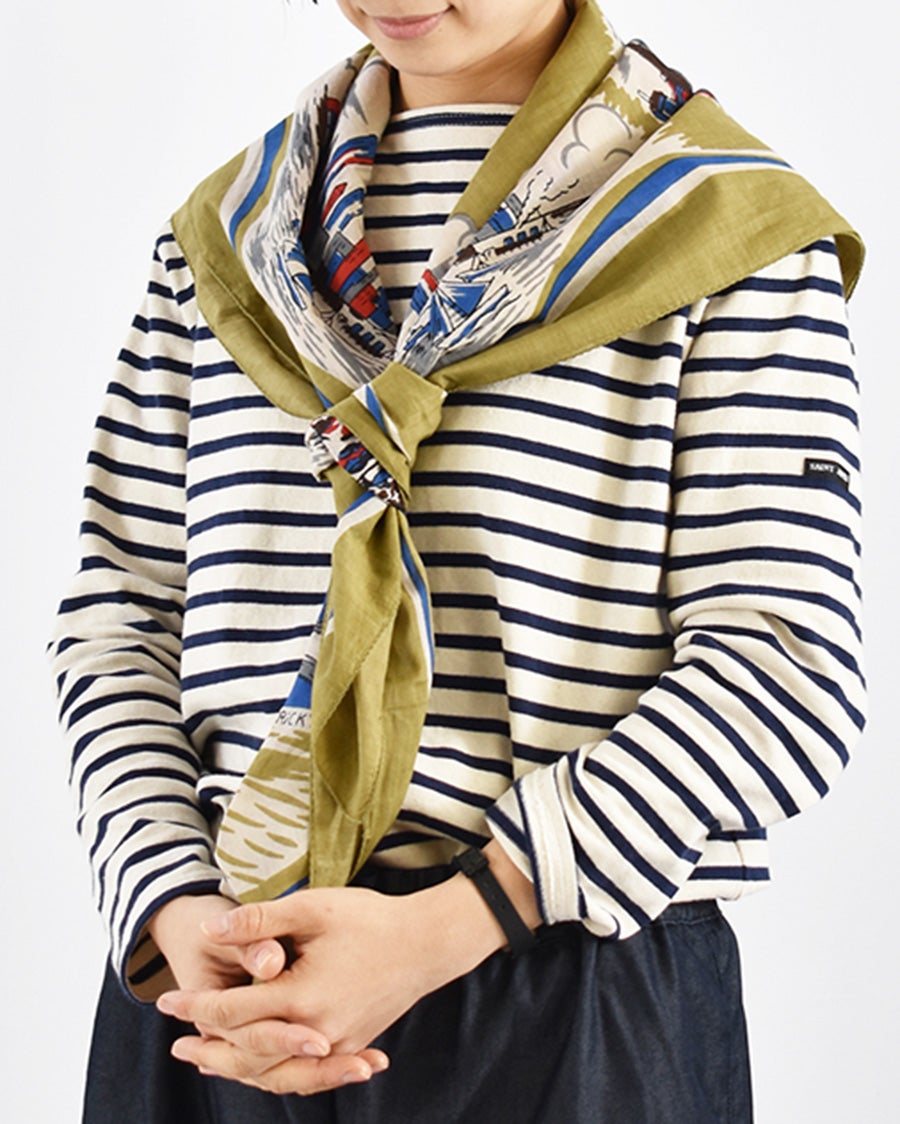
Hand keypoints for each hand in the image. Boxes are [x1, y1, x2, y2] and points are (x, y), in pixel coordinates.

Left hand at [156, 844, 538, 1093]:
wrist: (427, 943)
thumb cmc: (370, 919)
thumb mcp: (313, 908)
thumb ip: (259, 921)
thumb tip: (209, 930)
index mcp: (301, 997)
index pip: (232, 1011)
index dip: (195, 1006)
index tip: (165, 999)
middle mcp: (316, 1032)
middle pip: (248, 1054)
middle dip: (209, 1047)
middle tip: (177, 1045)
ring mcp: (336, 1045)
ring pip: (274, 1073)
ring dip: (236, 1068)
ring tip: (208, 1061)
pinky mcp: (350, 1047)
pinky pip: (300, 1073)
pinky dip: (271, 1072)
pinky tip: (258, 1063)